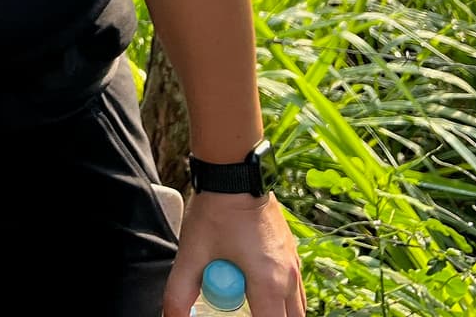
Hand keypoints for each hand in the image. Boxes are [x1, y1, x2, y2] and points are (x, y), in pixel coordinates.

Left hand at [163, 190, 304, 316]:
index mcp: (269, 284)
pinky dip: (280, 297)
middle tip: (242, 311)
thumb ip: (179, 293)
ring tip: (249, 303)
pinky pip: (295, 290)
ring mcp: (295, 265)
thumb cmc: (215, 211)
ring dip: (276, 312)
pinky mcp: (293, 253)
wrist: (235, 172)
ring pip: (296, 308)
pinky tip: (257, 287)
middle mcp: (290, 278)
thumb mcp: (191, 254)